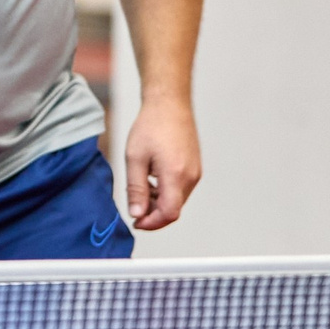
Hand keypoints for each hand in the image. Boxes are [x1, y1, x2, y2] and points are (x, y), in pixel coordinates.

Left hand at [123, 96, 200, 230]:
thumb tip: (137, 214)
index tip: (136, 222)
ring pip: (178, 200)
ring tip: (140, 191)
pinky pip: (181, 189)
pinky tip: (151, 182)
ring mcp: (195, 172)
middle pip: (174, 209)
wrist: (169, 105)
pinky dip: (166, 193)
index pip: (169, 213)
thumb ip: (136, 189)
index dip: (152, 223)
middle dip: (153, 215)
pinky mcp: (195, 168)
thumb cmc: (150, 127)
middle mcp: (191, 177)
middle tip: (134, 209)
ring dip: (159, 203)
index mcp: (176, 175)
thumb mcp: (135, 158)